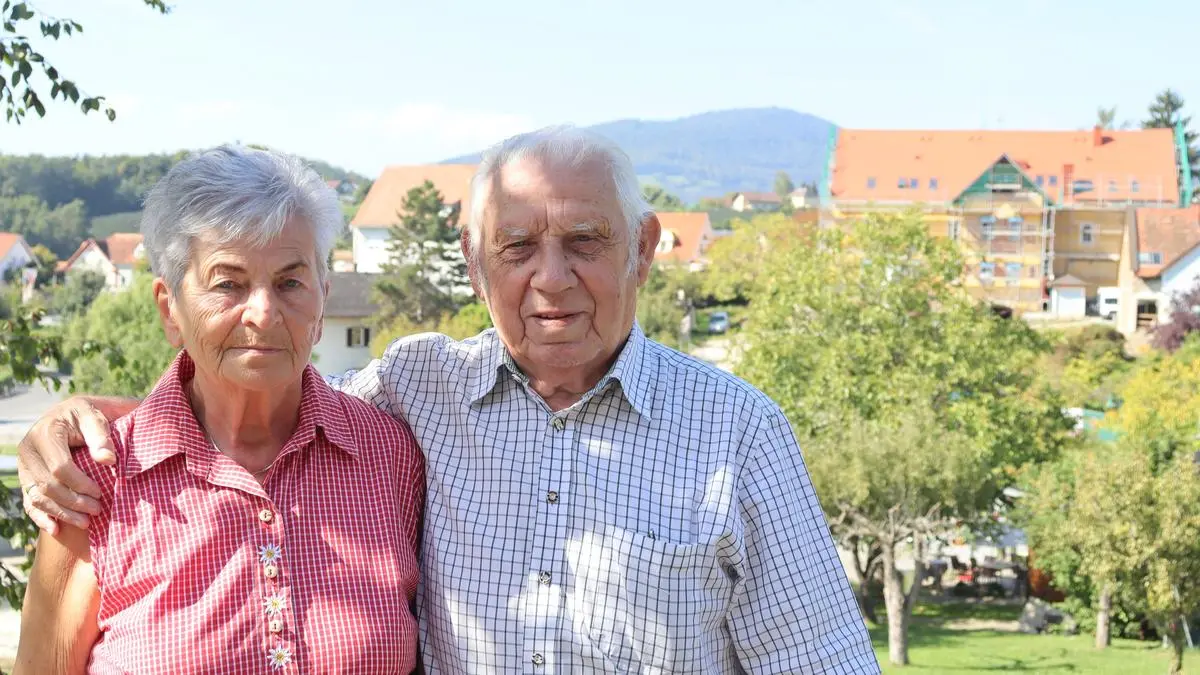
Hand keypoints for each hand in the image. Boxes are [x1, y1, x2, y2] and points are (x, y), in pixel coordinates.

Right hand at [17, 396, 135, 533]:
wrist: (71, 414)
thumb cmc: (87, 415)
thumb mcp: (95, 417)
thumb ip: (101, 436)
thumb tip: (108, 460)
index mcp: (45, 433)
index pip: (60, 467)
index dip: (80, 484)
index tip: (100, 492)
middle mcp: (28, 450)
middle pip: (48, 485)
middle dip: (74, 502)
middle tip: (98, 510)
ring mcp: (24, 465)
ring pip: (39, 497)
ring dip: (62, 513)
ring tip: (86, 523)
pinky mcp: (26, 477)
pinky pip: (29, 500)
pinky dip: (40, 517)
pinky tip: (55, 529)